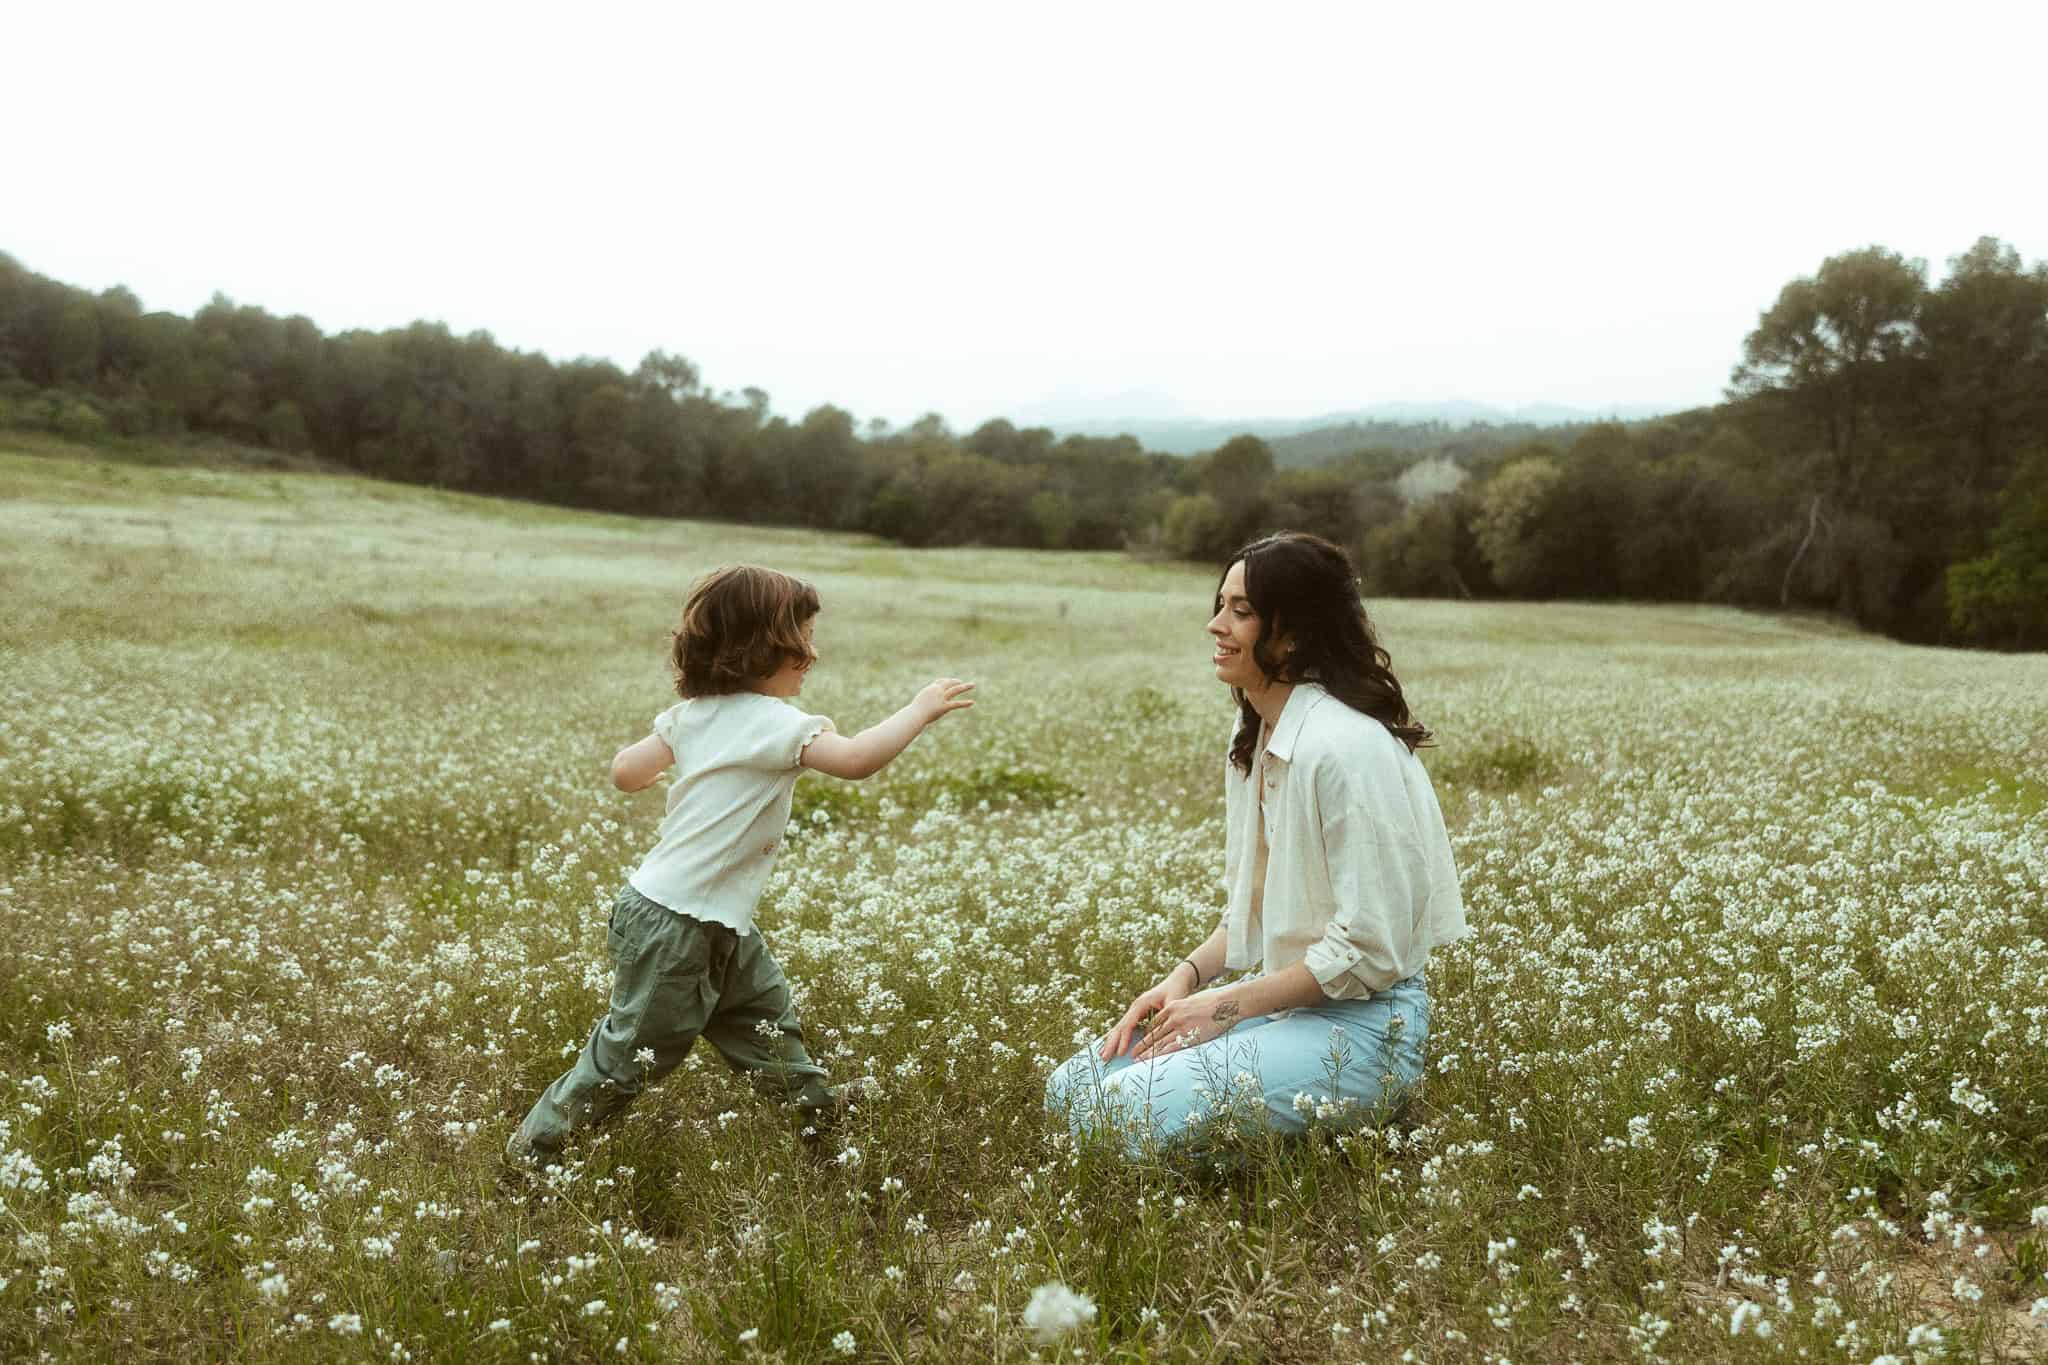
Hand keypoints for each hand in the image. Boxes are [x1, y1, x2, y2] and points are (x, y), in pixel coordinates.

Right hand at [913, 678, 974, 725]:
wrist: (914, 715)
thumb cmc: (914, 712)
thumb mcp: (919, 704)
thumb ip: (925, 703)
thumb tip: (927, 706)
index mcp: (930, 689)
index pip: (939, 682)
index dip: (946, 681)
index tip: (950, 682)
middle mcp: (936, 691)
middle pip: (949, 683)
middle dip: (956, 682)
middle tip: (962, 682)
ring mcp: (941, 698)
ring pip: (955, 690)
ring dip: (965, 686)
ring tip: (973, 684)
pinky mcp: (944, 707)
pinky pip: (956, 704)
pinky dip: (964, 703)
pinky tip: (972, 702)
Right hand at [1099, 965, 1194, 1060]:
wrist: (1177, 980)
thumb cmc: (1176, 991)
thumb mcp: (1173, 1002)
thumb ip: (1165, 1016)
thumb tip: (1158, 1032)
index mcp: (1141, 1003)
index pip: (1129, 1024)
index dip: (1124, 1039)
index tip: (1120, 1053)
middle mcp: (1135, 1007)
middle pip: (1120, 1026)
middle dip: (1111, 1043)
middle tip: (1104, 1058)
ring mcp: (1135, 1010)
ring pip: (1119, 1028)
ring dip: (1111, 1042)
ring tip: (1102, 1056)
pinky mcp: (1138, 1014)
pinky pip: (1125, 1027)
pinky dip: (1117, 1038)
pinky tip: (1111, 1047)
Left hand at [1128, 989, 1242, 1063]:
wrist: (1227, 1002)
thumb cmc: (1214, 1001)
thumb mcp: (1193, 1001)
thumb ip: (1184, 1010)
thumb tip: (1182, 1017)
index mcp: (1173, 1006)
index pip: (1155, 1023)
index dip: (1146, 1034)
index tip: (1140, 1042)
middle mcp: (1173, 1016)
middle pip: (1153, 1033)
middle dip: (1141, 1045)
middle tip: (1131, 1053)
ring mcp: (1179, 1026)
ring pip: (1158, 1042)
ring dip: (1146, 1052)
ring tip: (1136, 1060)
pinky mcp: (1188, 1036)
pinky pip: (1170, 1048)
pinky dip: (1158, 1055)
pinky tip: (1151, 1061)